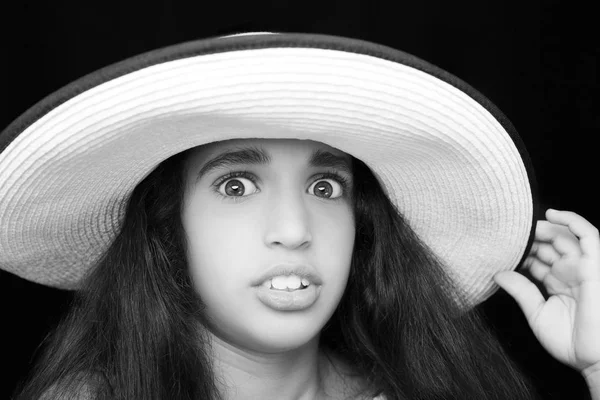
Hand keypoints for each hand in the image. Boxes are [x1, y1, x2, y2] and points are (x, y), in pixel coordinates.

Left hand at [494, 209, 599, 372]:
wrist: (595, 361)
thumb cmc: (571, 343)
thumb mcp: (537, 314)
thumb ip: (521, 291)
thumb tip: (498, 273)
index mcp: (557, 282)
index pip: (536, 258)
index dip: (519, 251)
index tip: (497, 246)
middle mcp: (570, 271)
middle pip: (547, 244)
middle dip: (527, 237)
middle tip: (505, 233)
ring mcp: (582, 266)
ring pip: (563, 235)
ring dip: (543, 227)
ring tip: (522, 225)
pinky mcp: (594, 265)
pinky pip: (588, 235)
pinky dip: (571, 220)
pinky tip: (551, 214)